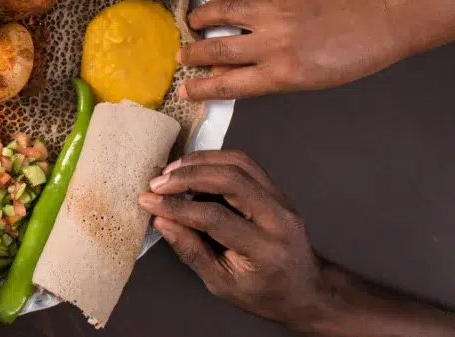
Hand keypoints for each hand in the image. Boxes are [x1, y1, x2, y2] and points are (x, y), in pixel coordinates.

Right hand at [138, 150, 326, 328]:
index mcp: (265, 249)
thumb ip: (191, 251)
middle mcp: (278, 218)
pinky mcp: (277, 190)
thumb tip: (161, 221)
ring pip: (239, 163)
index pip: (215, 217)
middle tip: (158, 183)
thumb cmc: (264, 293)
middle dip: (187, 177)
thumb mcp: (222, 284)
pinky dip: (215, 160)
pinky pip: (245, 164)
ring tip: (171, 171)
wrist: (305, 289)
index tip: (149, 202)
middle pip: (230, 180)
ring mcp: (281, 200)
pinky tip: (193, 168)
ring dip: (200, 162)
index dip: (177, 208)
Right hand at [175, 0, 399, 100]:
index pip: (228, 84)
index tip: (185, 90)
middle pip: (217, 50)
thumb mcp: (305, 78)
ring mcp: (276, 12)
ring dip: (202, 17)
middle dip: (192, 53)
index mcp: (281, 74)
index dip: (201, 88)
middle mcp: (273, 44)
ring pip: (223, 12)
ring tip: (194, 21)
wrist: (379, 22)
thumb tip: (229, 70)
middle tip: (182, 55)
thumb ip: (265, 75)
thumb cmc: (348, 56)